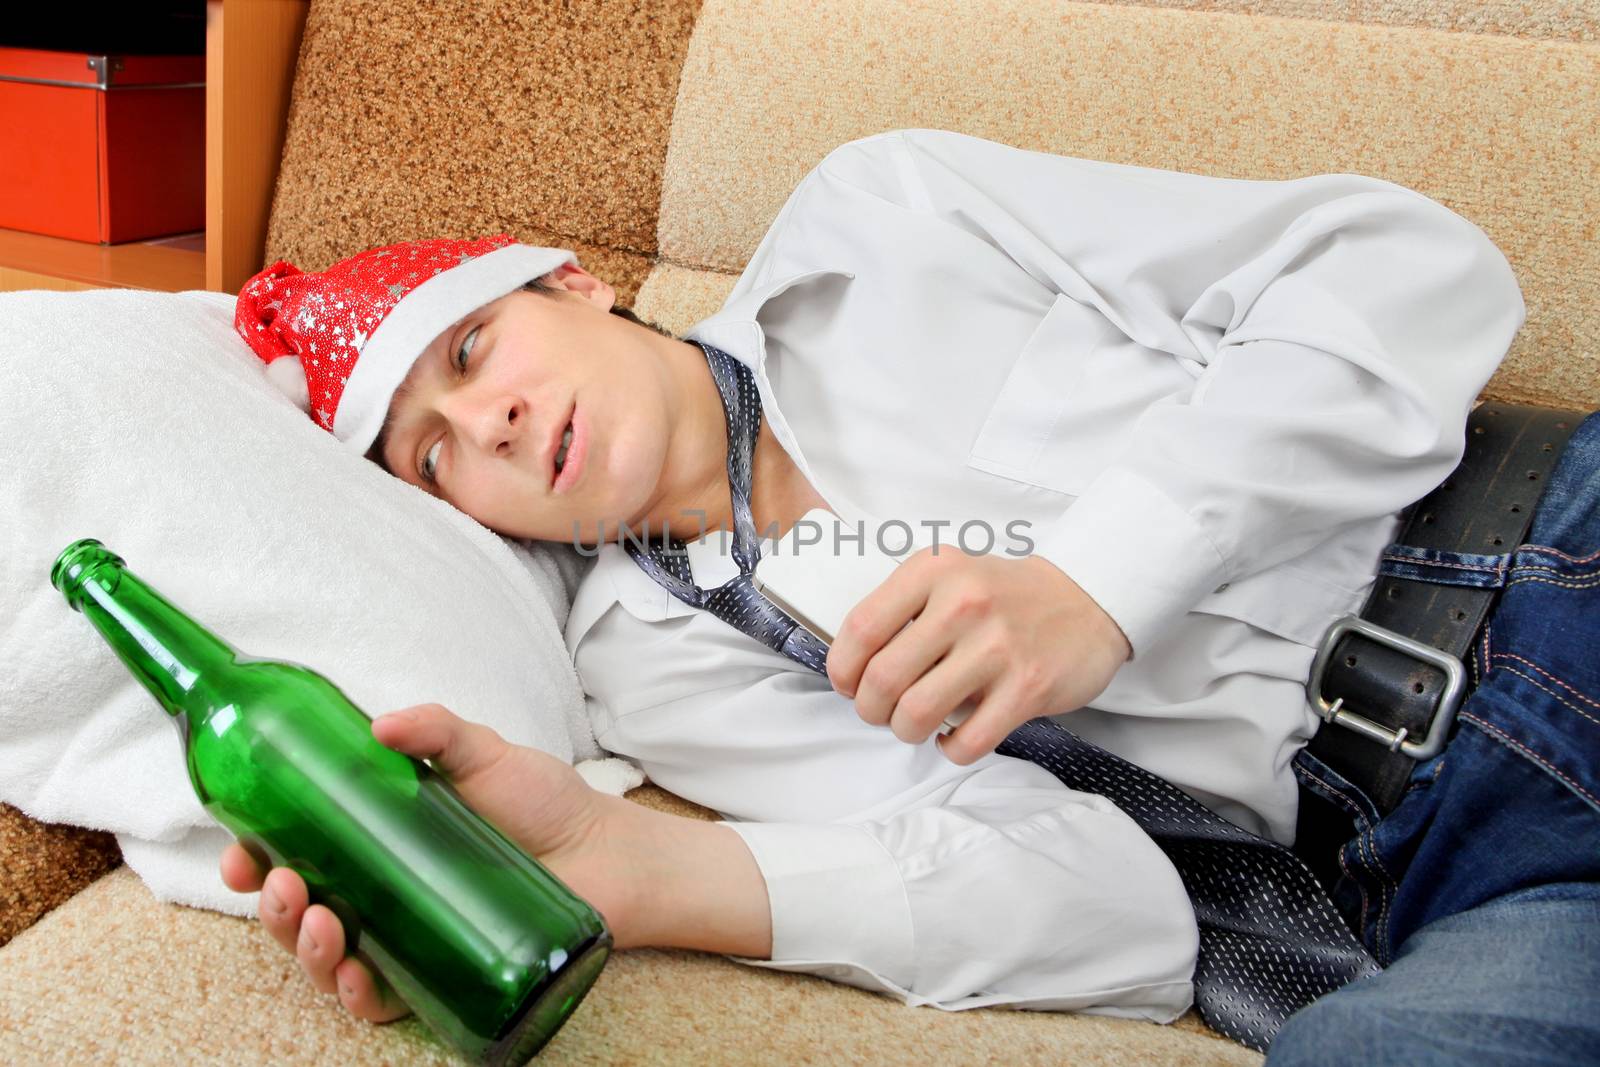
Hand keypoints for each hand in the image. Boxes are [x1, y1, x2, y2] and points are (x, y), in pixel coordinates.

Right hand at [220, 703, 633, 1023]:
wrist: (607, 851)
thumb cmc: (543, 801)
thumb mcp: (484, 753)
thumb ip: (437, 731)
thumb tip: (380, 725)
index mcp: (374, 839)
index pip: (295, 855)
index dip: (255, 861)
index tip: (241, 852)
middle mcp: (381, 892)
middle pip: (300, 914)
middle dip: (274, 909)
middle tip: (285, 887)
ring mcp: (409, 936)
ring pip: (330, 960)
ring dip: (307, 951)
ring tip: (322, 923)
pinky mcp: (443, 974)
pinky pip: (386, 998)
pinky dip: (362, 994)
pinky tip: (356, 976)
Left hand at [825, 550, 1130, 765]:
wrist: (1087, 599)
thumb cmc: (1003, 595)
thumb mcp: (950, 576)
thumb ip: (903, 608)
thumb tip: (854, 666)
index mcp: (934, 571)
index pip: (862, 628)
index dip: (843, 668)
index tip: (848, 684)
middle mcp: (963, 603)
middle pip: (884, 678)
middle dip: (870, 708)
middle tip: (880, 711)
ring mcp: (998, 647)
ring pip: (917, 714)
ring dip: (905, 731)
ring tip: (914, 725)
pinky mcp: (1028, 687)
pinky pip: (968, 741)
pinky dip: (950, 749)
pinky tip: (954, 736)